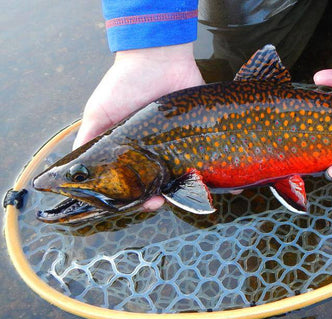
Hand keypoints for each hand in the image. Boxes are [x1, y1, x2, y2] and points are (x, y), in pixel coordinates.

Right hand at [74, 42, 203, 210]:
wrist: (159, 57)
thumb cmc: (124, 83)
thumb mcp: (99, 111)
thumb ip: (90, 138)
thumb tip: (72, 168)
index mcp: (133, 147)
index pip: (135, 179)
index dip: (136, 195)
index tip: (141, 203)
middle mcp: (156, 148)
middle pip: (161, 180)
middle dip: (160, 195)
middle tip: (160, 201)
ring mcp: (179, 141)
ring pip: (184, 172)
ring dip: (185, 187)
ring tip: (183, 192)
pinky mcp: (200, 131)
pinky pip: (206, 155)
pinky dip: (210, 170)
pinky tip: (213, 182)